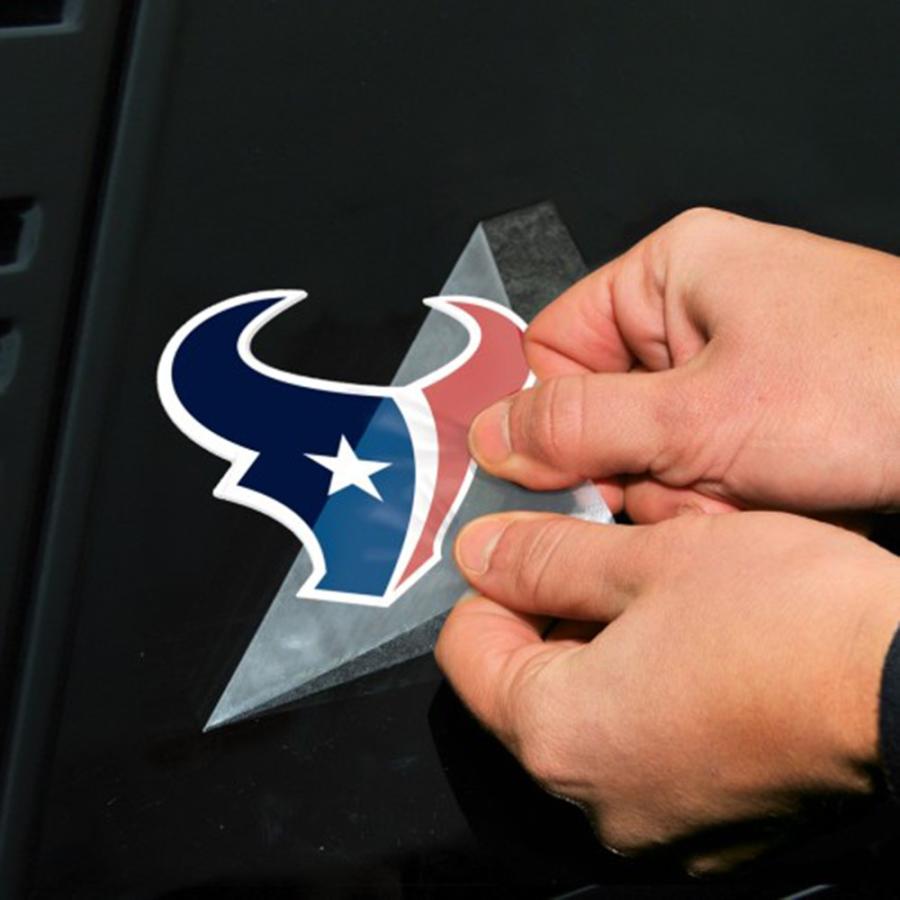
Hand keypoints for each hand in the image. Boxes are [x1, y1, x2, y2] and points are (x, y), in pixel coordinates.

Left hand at [435, 510, 899, 871]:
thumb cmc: (789, 619)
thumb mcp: (647, 558)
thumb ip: (544, 559)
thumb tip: (481, 553)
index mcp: (560, 736)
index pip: (467, 651)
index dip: (496, 588)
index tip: (537, 551)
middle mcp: (598, 799)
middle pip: (525, 688)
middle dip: (553, 618)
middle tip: (608, 562)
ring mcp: (659, 822)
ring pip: (589, 718)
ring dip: (606, 654)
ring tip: (666, 602)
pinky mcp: (714, 827)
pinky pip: (645, 751)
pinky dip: (652, 699)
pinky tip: (703, 653)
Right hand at [469, 208, 899, 520]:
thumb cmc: (877, 385)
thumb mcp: (699, 415)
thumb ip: (580, 426)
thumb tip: (494, 435)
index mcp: (670, 272)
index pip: (554, 347)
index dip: (556, 417)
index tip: (571, 473)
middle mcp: (696, 311)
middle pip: (602, 407)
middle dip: (636, 465)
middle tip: (679, 484)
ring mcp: (732, 363)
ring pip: (649, 448)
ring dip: (682, 489)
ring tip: (740, 489)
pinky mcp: (761, 408)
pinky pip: (698, 462)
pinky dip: (719, 495)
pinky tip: (763, 496)